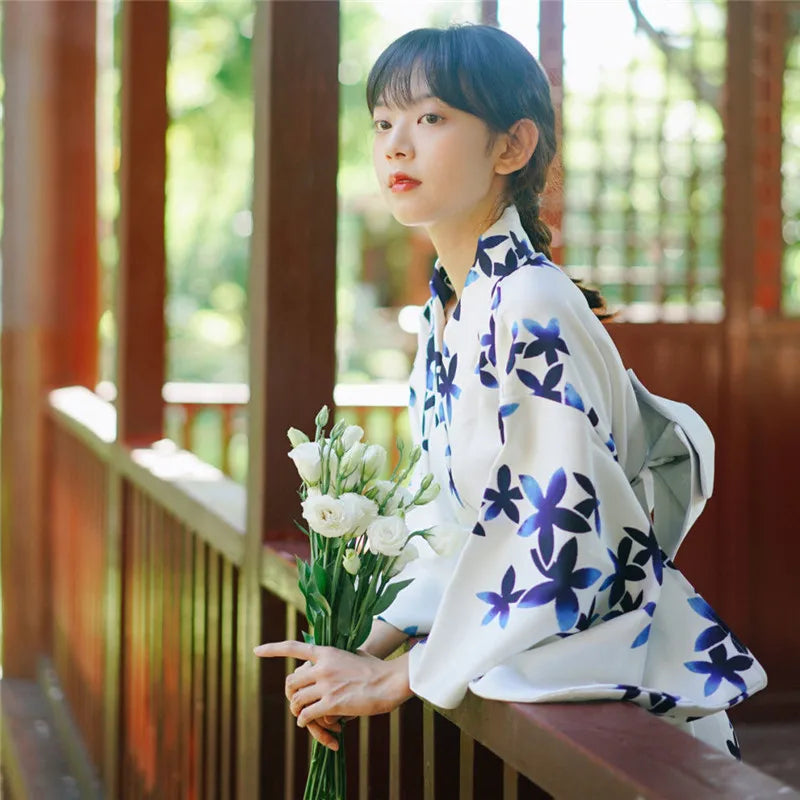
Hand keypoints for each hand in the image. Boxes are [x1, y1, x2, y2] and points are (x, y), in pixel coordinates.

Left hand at [254, 641, 411, 746]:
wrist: (389, 681)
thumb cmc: (375, 668)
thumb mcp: (354, 653)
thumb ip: (337, 655)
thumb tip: (329, 656)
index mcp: (327, 651)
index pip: (294, 647)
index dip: (273, 649)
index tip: (256, 650)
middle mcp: (323, 666)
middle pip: (291, 681)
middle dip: (290, 694)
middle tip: (296, 701)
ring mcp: (326, 685)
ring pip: (297, 700)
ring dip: (298, 710)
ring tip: (304, 715)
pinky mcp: (332, 703)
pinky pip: (306, 715)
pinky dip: (305, 721)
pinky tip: (310, 723)